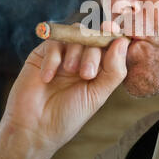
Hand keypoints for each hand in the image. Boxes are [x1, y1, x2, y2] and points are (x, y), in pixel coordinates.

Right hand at [2, 22, 129, 156]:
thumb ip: (114, 70)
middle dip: (93, 53)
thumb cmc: (68, 115)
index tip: (113, 29)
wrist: (35, 128)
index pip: (109, 44)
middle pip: (93, 37)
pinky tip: (48, 78)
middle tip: (86, 74)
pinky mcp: (42, 55)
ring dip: (75, 52)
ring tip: (70, 72)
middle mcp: (81, 59)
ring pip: (74, 35)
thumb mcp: (97, 95)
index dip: (112, 34)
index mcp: (99, 68)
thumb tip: (122, 41)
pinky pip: (53, 42)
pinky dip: (53, 58)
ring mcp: (62, 55)